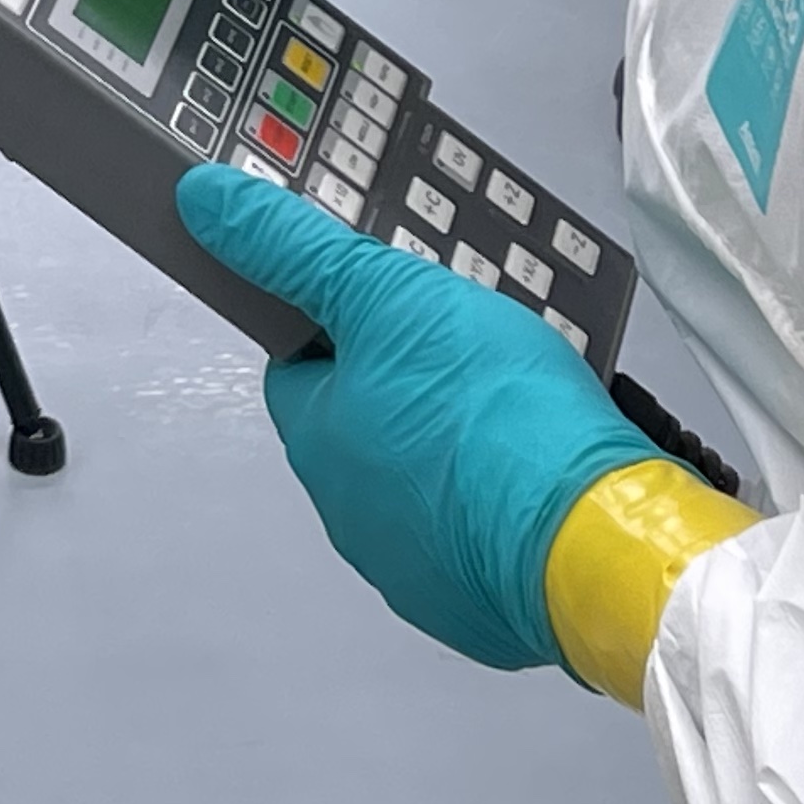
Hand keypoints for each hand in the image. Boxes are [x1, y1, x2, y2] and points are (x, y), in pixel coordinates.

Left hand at [179, 159, 652, 670]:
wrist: (593, 536)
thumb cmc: (496, 421)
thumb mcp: (386, 293)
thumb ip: (294, 249)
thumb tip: (209, 204)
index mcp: (320, 439)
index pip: (300, 366)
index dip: (344, 324)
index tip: (385, 303)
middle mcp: (354, 513)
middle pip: (370, 421)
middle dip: (413, 381)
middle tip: (470, 345)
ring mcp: (420, 563)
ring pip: (430, 476)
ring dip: (463, 439)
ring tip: (521, 399)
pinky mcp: (485, 599)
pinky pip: (486, 528)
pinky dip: (508, 494)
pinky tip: (544, 460)